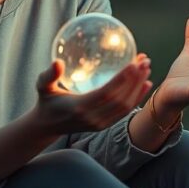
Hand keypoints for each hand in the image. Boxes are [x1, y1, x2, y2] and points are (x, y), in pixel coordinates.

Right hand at [33, 53, 152, 135]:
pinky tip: (146, 84)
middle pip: (120, 99)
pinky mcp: (104, 125)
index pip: (106, 93)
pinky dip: (137, 98)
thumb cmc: (46, 101)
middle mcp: (93, 118)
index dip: (122, 79)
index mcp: (79, 107)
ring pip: (125, 106)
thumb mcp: (42, 86)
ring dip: (138, 87)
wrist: (47, 126)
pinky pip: (124, 112)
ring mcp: (100, 123)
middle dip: (135, 80)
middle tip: (144, 61)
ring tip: (146, 68)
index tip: (134, 63)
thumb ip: (49, 75)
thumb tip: (57, 62)